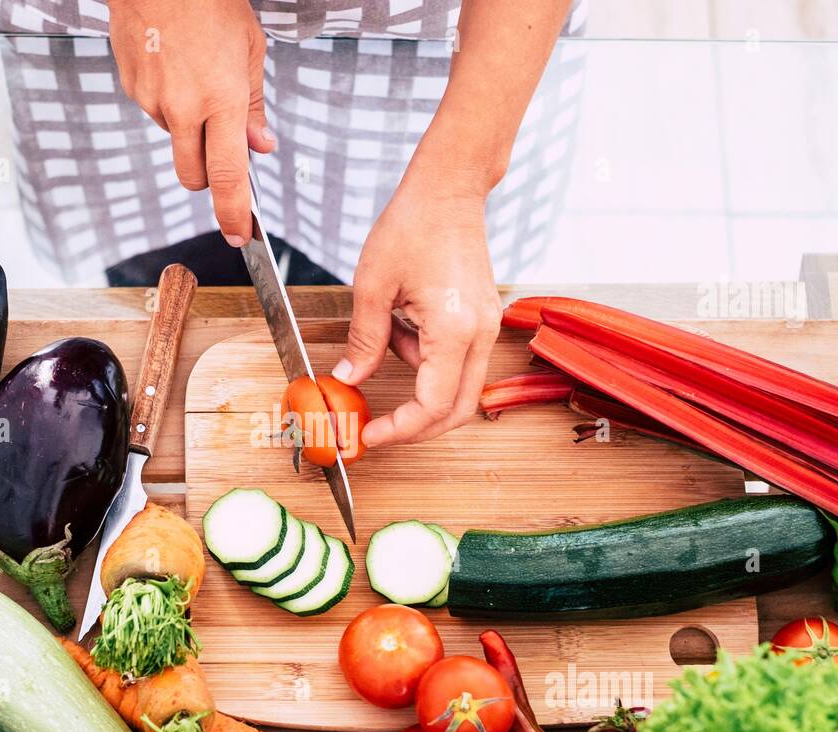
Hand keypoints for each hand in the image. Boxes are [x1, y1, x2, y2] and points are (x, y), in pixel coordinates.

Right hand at [109, 0, 272, 245]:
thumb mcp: (250, 48)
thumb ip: (254, 104)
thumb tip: (261, 144)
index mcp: (221, 99)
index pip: (228, 176)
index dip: (234, 212)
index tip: (239, 234)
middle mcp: (183, 107)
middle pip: (193, 176)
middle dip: (207, 180)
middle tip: (221, 153)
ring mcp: (152, 100)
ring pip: (174, 139)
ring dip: (188, 127)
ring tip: (196, 76)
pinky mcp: (132, 87)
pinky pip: (155, 111)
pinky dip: (168, 101)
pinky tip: (175, 66)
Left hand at [335, 175, 501, 447]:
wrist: (448, 189)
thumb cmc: (413, 225)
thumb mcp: (372, 286)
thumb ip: (364, 341)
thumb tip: (350, 379)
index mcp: (454, 329)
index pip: (433, 404)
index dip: (401, 429)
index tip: (371, 435)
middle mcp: (480, 333)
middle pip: (458, 409)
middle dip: (417, 426)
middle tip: (381, 427)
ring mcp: (487, 327)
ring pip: (460, 386)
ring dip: (421, 383)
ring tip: (388, 335)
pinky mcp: (483, 319)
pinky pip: (459, 359)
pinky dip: (429, 360)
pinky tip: (405, 322)